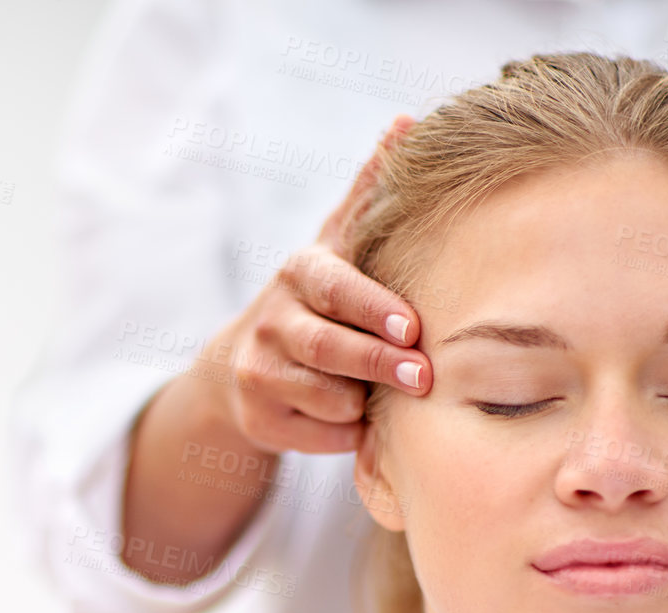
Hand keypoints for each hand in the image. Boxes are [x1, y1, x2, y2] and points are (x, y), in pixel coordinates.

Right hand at [190, 114, 431, 455]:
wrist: (242, 363)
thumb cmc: (317, 298)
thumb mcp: (338, 243)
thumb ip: (370, 192)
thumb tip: (408, 122)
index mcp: (300, 274)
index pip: (336, 289)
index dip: (373, 308)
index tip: (413, 326)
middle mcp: (273, 321)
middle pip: (330, 348)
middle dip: (379, 363)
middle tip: (425, 376)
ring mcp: (260, 374)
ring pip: (329, 397)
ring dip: (364, 400)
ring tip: (382, 391)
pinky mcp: (262, 421)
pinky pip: (324, 434)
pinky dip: (348, 433)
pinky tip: (354, 416)